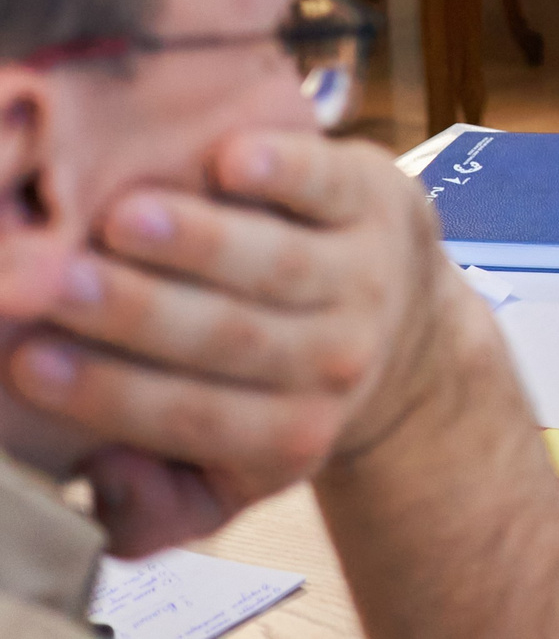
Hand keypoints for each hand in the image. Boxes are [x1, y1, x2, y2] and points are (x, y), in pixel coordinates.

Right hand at [10, 131, 467, 555]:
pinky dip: (285, 171)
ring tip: (124, 220)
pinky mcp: (377, 200)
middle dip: (133, 310)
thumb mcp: (229, 479)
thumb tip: (103, 479)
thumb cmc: (279, 400)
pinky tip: (230, 157)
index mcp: (292, 434)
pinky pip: (329, 187)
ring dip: (200, 240)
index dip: (109, 392)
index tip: (28, 362)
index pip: (192, 416)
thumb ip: (155, 509)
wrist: (414, 340)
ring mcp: (363, 274)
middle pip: (230, 335)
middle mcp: (336, 358)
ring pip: (277, 261)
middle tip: (50, 282)